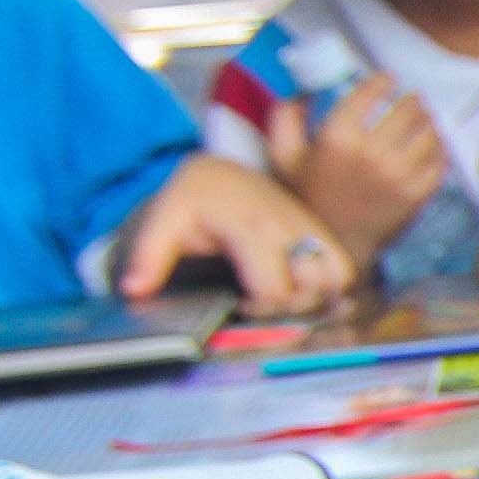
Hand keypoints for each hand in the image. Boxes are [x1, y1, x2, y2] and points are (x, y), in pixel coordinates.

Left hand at [117, 154, 356, 314]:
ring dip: (316, 295)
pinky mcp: (319, 228)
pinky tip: (305, 285)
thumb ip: (150, 257)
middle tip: (262, 300)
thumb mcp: (163, 221)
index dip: (260, 309)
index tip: (242, 304)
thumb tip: (134, 290)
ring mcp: (308, 226)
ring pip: (335, 277)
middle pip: (309, 288)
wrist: (220, 169)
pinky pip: (344, 266)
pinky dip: (331, 282)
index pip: (274, 289)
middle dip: (289, 306)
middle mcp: (286, 226)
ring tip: (286, 293)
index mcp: (249, 227)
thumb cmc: (193, 198)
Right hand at [267, 74, 443, 266]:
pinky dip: (440, 151)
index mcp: (337, 138)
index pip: (368, 95)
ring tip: (427, 120)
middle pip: (406, 111)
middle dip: (412, 101)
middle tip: (414, 100)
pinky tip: (435, 147)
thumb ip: (284, 120)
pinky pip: (439, 163)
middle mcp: (370, 153)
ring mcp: (397, 175)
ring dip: (430, 123)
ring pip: (428, 134)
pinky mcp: (415, 195)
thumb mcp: (282, 157)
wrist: (333, 245)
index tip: (389, 78)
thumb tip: (301, 95)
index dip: (382, 82)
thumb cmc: (307, 198)